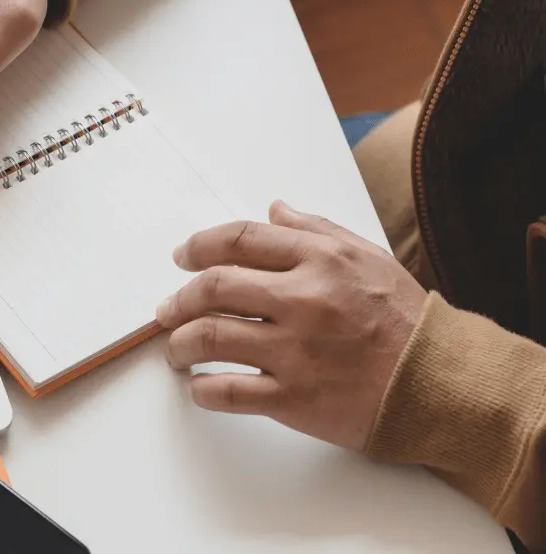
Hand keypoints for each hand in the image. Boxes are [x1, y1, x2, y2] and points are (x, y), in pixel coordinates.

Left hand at [156, 201, 426, 450]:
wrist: (442, 384)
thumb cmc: (405, 321)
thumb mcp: (368, 258)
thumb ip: (316, 230)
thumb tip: (274, 209)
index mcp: (320, 260)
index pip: (239, 240)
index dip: (199, 246)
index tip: (182, 256)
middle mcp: (303, 300)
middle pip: (212, 287)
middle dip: (178, 298)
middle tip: (166, 309)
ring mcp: (295, 351)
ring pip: (209, 338)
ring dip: (179, 343)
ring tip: (176, 349)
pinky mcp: (294, 398)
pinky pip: (227, 390)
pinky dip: (201, 389)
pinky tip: (198, 386)